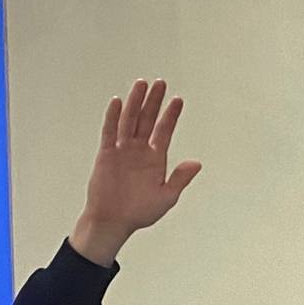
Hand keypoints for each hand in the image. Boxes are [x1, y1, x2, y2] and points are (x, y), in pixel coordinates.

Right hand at [69, 80, 201, 265]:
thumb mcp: (166, 197)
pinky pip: (110, 132)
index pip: (164, 131)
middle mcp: (139, 150)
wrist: (113, 221)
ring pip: (129, 121)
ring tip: (141, 84)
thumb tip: (197, 163)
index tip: (178, 99)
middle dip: (154, 101)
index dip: (171, 115)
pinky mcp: (106, 154)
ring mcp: (122, 150)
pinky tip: (118, 102)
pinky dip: (114, 117)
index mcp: (155, 158)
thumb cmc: (139, 212)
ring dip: (135, 102)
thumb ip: (180, 178)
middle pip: (147, 120)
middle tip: (161, 83)